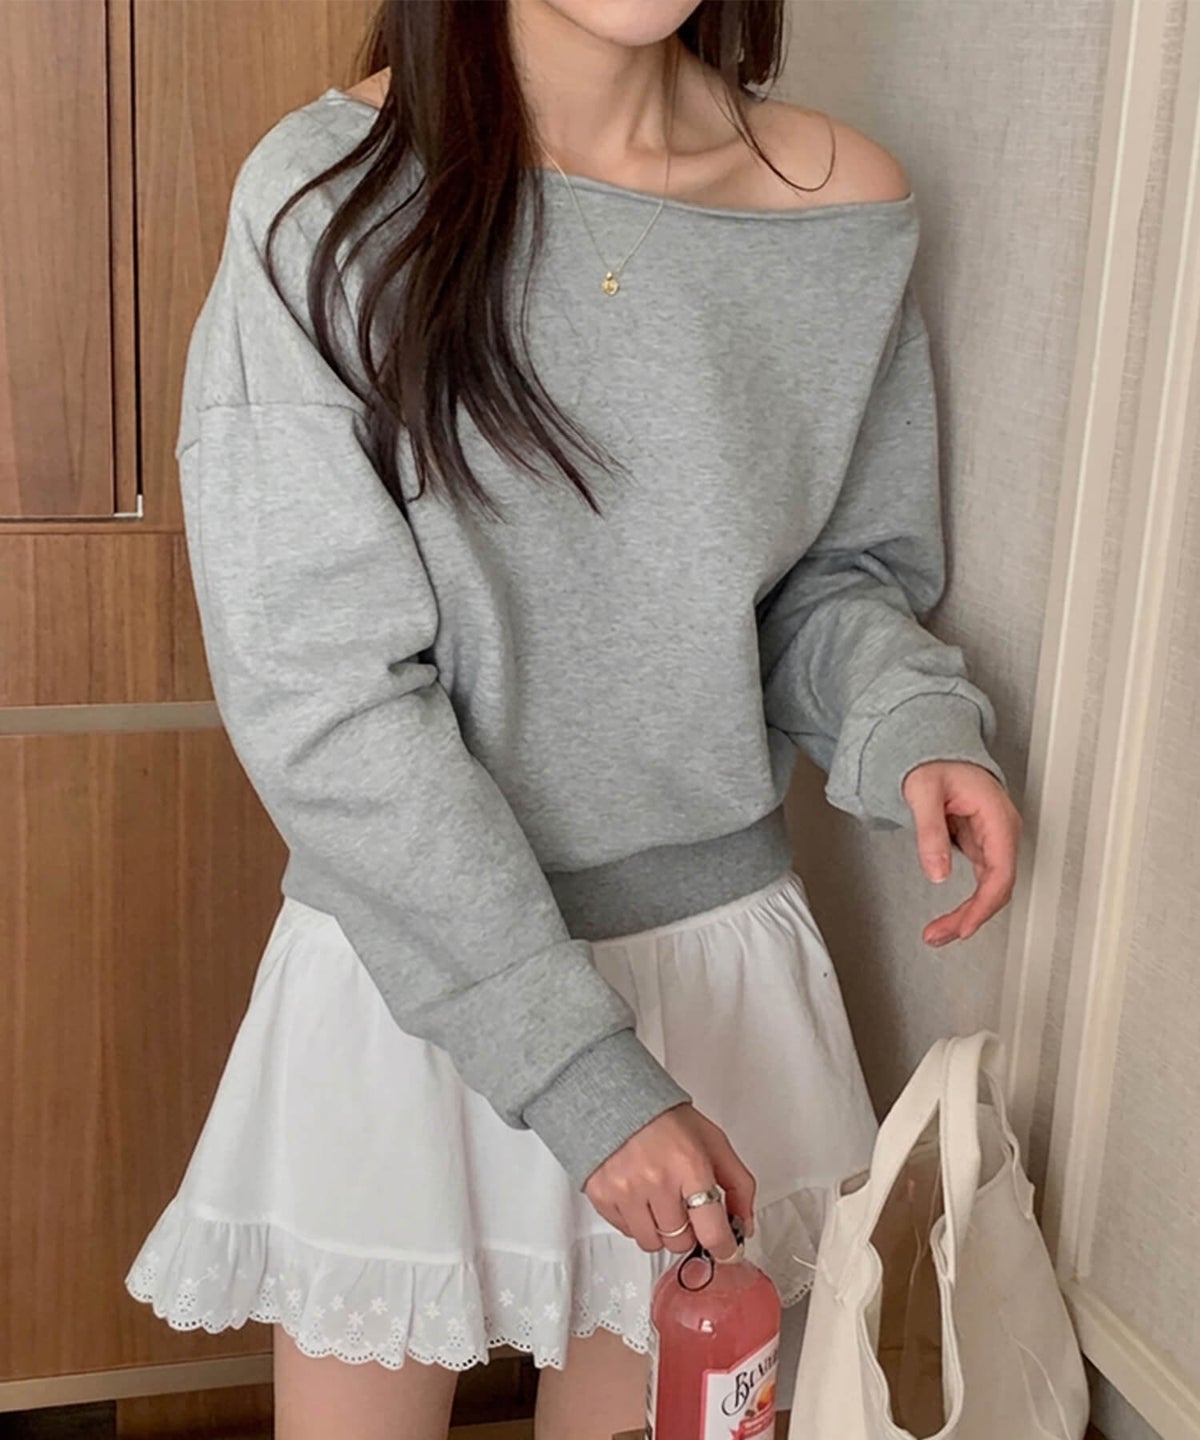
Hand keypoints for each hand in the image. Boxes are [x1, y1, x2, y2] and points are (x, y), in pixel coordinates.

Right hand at [582, 1102, 755, 1260]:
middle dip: (688, 1230)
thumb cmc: (666, 1119)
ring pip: (652, 1243)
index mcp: (689, 1165)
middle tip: (685, 1206)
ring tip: (660, 1199)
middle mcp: (656, 1180)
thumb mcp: (714, 1142)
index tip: (727, 1250)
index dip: (724, 1248)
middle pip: (680, 1242)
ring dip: (661, 1229)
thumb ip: (739, 1185)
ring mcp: (626, 1190)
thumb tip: (744, 1225)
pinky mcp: (602, 1195)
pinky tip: (639, 1194)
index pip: (711, 1231)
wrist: (618, 1097)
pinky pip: (626, 1232)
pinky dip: (636, 1221)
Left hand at [901, 760, 1021, 946]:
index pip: (1001, 873)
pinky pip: (982, 881)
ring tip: (939, 933)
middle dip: (971, 917)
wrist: (936, 750)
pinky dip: (967, 902)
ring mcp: (994, 839)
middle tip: (939, 935)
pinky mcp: (983, 845)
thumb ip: (930, 831)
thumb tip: (938, 872)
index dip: (984, 905)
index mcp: (996, 817)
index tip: (965, 927)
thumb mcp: (922, 792)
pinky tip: (951, 917)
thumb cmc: (933, 763)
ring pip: (991, 888)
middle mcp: (1002, 831)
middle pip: (998, 887)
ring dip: (969, 914)